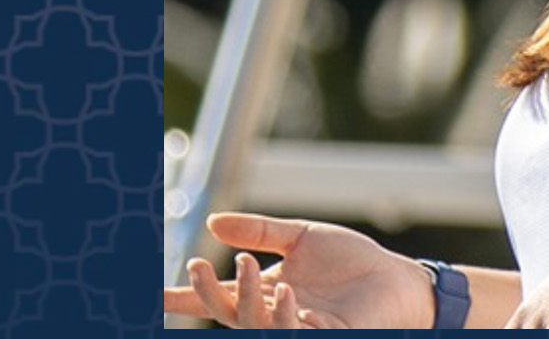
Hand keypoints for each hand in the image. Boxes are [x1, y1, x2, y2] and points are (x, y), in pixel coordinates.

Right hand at [163, 212, 433, 328]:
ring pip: (256, 324)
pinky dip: (288, 317)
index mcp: (265, 292)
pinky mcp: (326, 335)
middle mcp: (274, 314)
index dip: (184, 295)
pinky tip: (288, 295)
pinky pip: (297, 333)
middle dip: (208, 292)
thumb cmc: (352, 262)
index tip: (151, 292)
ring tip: (249, 266)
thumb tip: (213, 221)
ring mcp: (298, 328)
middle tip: (197, 266)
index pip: (216, 296)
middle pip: (227, 311)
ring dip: (247, 298)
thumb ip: (259, 230)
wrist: (397, 279)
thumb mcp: (302, 237)